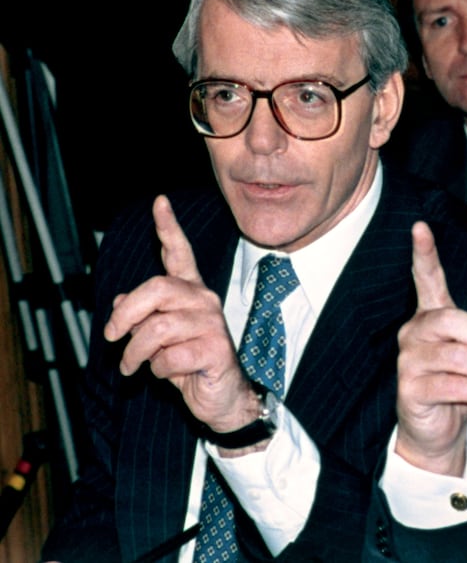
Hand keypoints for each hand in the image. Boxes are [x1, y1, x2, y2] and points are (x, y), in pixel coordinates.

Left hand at [104, 195, 257, 431]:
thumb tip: (120, 299)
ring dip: (134, 352)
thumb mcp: (159, 338)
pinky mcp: (215, 350)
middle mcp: (204, 301)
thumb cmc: (190, 364)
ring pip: (157, 327)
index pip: (180, 254)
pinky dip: (157, 370)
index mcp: (190, 293)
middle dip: (125, 313)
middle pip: (158, 287)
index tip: (160, 202)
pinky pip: (169, 356)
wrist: (222, 398)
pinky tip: (166, 375)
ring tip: (131, 365)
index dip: (169, 227)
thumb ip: (143, 315)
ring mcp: (212, 324)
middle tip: (111, 335)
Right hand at [394, 221, 466, 475]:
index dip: (425, 254)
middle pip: (452, 319)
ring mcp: (408, 360)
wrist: (440, 432)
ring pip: (458, 356)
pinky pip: (455, 385)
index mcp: (432, 317)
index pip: (427, 279)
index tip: (420, 227)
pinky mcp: (410, 389)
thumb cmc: (462, 386)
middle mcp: (414, 332)